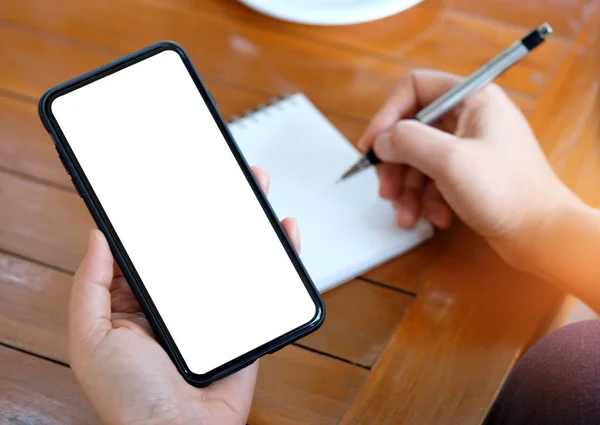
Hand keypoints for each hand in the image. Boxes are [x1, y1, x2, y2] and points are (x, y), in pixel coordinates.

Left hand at [68, 166, 298, 424]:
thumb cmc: (128, 399)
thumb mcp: (91, 339)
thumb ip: (91, 286)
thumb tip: (99, 237)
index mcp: (137, 303)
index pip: (150, 248)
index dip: (160, 215)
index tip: (170, 184)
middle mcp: (177, 303)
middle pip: (197, 244)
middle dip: (209, 207)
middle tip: (218, 174)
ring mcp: (214, 311)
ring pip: (233, 256)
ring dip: (246, 221)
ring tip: (254, 187)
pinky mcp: (245, 322)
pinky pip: (265, 282)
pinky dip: (279, 255)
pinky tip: (282, 229)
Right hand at [359, 69, 575, 267]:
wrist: (541, 235)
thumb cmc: (506, 192)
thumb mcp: (449, 160)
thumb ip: (407, 141)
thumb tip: (381, 140)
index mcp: (472, 99)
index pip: (414, 88)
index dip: (387, 115)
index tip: (372, 146)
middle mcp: (470, 118)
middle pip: (412, 130)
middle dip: (396, 165)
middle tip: (386, 192)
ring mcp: (470, 147)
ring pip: (419, 159)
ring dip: (408, 191)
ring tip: (408, 216)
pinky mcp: (469, 174)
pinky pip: (434, 180)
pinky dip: (428, 201)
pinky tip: (436, 218)